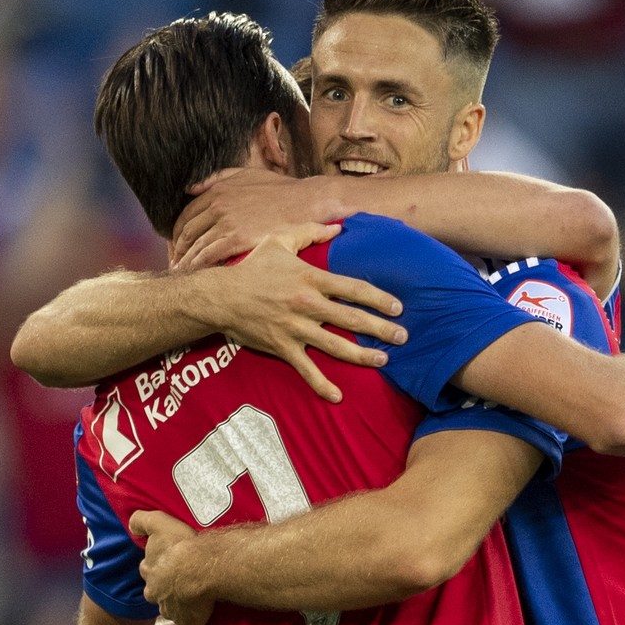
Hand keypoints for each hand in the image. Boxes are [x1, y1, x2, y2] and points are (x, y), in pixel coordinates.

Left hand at [132, 510, 213, 624]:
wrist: (205, 568)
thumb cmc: (182, 546)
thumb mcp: (159, 523)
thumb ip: (141, 521)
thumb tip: (131, 526)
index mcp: (149, 572)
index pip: (149, 570)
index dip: (159, 566)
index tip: (171, 562)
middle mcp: (156, 594)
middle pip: (158, 592)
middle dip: (167, 588)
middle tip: (184, 579)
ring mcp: (172, 611)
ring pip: (174, 608)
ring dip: (183, 603)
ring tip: (198, 594)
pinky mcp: (188, 622)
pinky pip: (192, 622)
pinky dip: (197, 618)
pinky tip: (207, 610)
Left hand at [173, 168, 353, 268]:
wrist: (308, 202)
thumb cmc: (283, 190)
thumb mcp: (247, 174)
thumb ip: (218, 177)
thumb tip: (191, 187)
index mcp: (217, 191)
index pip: (186, 215)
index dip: (179, 233)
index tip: (179, 246)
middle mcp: (217, 206)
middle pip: (186, 232)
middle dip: (178, 250)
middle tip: (176, 263)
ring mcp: (226, 222)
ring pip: (195, 246)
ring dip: (185, 261)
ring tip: (182, 274)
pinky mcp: (236, 239)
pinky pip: (208, 255)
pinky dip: (197, 266)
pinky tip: (195, 276)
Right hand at [194, 236, 407, 402]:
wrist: (220, 296)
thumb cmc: (252, 268)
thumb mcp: (279, 242)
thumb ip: (310, 232)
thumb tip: (338, 228)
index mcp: (311, 278)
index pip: (354, 289)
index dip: (379, 298)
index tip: (398, 308)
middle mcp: (308, 304)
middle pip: (352, 319)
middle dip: (381, 329)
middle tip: (403, 337)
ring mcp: (296, 328)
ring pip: (336, 346)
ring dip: (362, 356)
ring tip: (384, 361)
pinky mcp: (283, 347)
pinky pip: (306, 369)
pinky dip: (321, 384)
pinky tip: (338, 396)